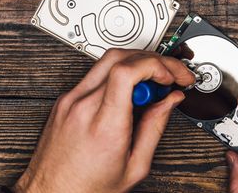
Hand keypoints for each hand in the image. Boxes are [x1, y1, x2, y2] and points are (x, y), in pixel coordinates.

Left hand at [14, 49, 194, 192]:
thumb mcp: (134, 166)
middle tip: (172, 76)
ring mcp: (70, 100)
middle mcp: (83, 106)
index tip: (169, 77)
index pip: (125, 72)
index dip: (154, 66)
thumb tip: (170, 100)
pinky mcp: (65, 99)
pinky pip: (97, 74)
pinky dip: (120, 74)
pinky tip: (132, 89)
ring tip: (154, 83)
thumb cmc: (86, 188)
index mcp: (103, 125)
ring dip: (138, 63)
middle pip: (121, 58)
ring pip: (109, 60)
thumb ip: (155, 128)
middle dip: (154, 61)